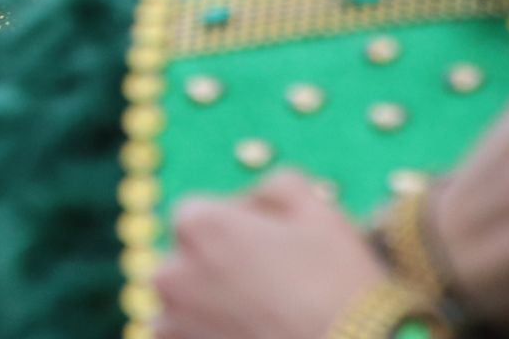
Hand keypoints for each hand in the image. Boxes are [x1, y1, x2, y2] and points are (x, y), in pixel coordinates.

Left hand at [153, 170, 386, 338]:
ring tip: (269, 315)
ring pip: (188, 300)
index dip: (239, 225)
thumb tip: (253, 198)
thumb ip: (276, 185)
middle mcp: (170, 271)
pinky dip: (214, 334)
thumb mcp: (318, 210)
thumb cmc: (338, 285)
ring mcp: (173, 321)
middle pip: (191, 256)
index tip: (275, 246)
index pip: (203, 212)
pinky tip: (258, 335)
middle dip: (223, 263)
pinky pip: (190, 336)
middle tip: (274, 283)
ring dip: (216, 303)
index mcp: (198, 225)